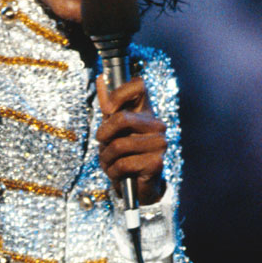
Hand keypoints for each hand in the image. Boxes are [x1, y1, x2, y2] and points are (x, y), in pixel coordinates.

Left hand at [96, 74, 166, 204]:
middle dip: (103, 134)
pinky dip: (113, 171)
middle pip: (121, 118)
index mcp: (145, 112)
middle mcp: (157, 125)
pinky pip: (123, 164)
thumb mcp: (111, 129)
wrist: (134, 185)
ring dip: (106, 158)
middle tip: (102, 143)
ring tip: (110, 162)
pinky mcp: (157, 163)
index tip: (106, 110)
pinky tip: (118, 173)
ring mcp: (160, 143)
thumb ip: (108, 104)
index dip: (118, 94)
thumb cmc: (122, 154)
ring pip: (119, 145)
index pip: (139, 85)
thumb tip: (101, 77)